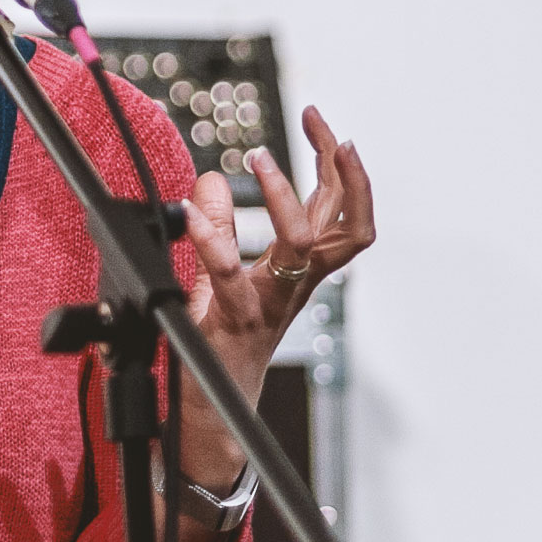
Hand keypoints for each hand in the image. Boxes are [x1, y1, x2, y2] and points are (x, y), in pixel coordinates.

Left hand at [176, 107, 374, 480]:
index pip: (337, 212)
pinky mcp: (235, 323)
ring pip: (303, 247)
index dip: (340, 167)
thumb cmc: (220, 348)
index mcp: (298, 273)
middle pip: (345, 224)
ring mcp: (270, 305)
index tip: (324, 124)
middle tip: (321, 123)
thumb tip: (212, 179)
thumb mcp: (218, 279)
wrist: (212, 418)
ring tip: (260, 158)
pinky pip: (230, 278)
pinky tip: (196, 212)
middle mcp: (295, 286)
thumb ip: (220, 230)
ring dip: (283, 197)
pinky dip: (213, 240)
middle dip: (340, 168)